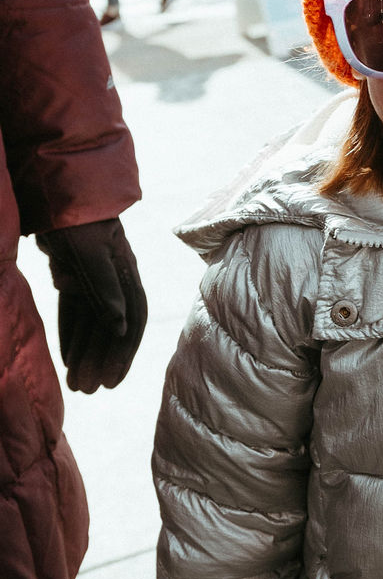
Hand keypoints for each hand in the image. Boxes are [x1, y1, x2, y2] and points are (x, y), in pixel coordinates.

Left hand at [37, 218, 146, 391]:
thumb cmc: (75, 219)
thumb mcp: (89, 253)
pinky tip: (65, 359)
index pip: (131, 319)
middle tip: (86, 390)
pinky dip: (71, 335)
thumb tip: (120, 325)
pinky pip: (75, 312)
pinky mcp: (73, 274)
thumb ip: (105, 287)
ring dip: (84, 353)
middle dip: (100, 360)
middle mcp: (114, 277)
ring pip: (92, 322)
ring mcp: (93, 276)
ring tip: (74, 383)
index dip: (123, 353)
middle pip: (111, 326)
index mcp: (126, 271)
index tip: (111, 381)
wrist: (54, 188)